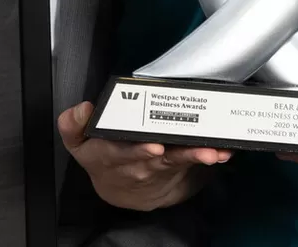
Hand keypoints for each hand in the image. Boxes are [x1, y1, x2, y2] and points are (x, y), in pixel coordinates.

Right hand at [58, 101, 230, 211]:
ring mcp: (157, 168)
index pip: (119, 153)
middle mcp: (135, 165)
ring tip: (212, 151)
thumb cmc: (102, 156)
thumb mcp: (78, 143)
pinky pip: (191, 162)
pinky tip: (223, 152)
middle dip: (172, 153)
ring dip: (195, 156)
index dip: (136, 151)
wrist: (120, 190)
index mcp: (108, 156)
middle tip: (193, 147)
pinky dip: (208, 157)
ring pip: (176, 161)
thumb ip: (74, 125)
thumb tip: (84, 108)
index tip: (153, 145)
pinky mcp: (175, 168)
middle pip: (154, 159)